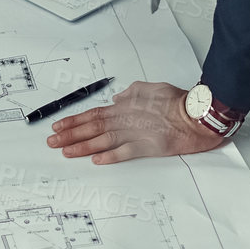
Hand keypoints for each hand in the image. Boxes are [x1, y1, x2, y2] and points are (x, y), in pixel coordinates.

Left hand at [46, 81, 226, 163]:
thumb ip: (132, 92)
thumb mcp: (150, 88)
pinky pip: (126, 152)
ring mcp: (137, 133)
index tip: (58, 127)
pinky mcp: (150, 146)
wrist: (197, 114)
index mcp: (126, 106)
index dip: (74, 121)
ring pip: (104, 139)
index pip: (93, 113)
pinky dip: (111, 156)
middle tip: (52, 142)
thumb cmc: (177, 101)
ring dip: (83, 146)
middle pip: (93, 127)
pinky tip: (96, 160)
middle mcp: (127, 119)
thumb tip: (117, 97)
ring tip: (66, 152)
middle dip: (70, 134)